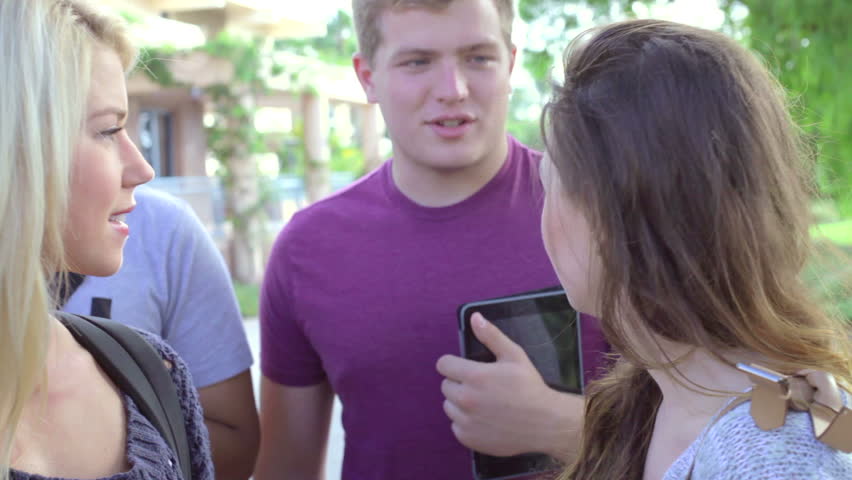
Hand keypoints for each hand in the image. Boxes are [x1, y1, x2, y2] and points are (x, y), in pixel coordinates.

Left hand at [436, 313, 581, 459]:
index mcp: (474, 376)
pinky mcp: (468, 438)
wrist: (545, 423)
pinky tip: (484, 419)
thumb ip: (491, 335)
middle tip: (480, 386)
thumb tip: (474, 318)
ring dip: (460, 403)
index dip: (453, 364)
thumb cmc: (530, 387)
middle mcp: (466, 399)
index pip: (443, 365)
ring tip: (483, 403)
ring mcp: (466, 421)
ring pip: (449, 407)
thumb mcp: (514, 356)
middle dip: (459, 383)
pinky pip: (456, 426)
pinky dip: (466, 423)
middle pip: (445, 386)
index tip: (463, 367)